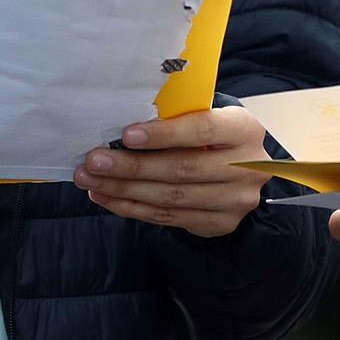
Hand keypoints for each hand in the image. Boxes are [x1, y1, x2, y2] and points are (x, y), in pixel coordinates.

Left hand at [74, 105, 270, 237]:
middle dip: (132, 166)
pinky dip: (132, 208)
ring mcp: (235, 201)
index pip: (202, 131)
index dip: (163, 134)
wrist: (244, 168)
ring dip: (124, 190)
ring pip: (171, 198)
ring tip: (91, 180)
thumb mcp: (208, 115)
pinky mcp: (219, 224)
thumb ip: (178, 119)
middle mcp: (247, 168)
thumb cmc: (214, 133)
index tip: (126, 136)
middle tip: (94, 161)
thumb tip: (123, 130)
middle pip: (182, 169)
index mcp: (244, 130)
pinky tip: (107, 197)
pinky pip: (167, 218)